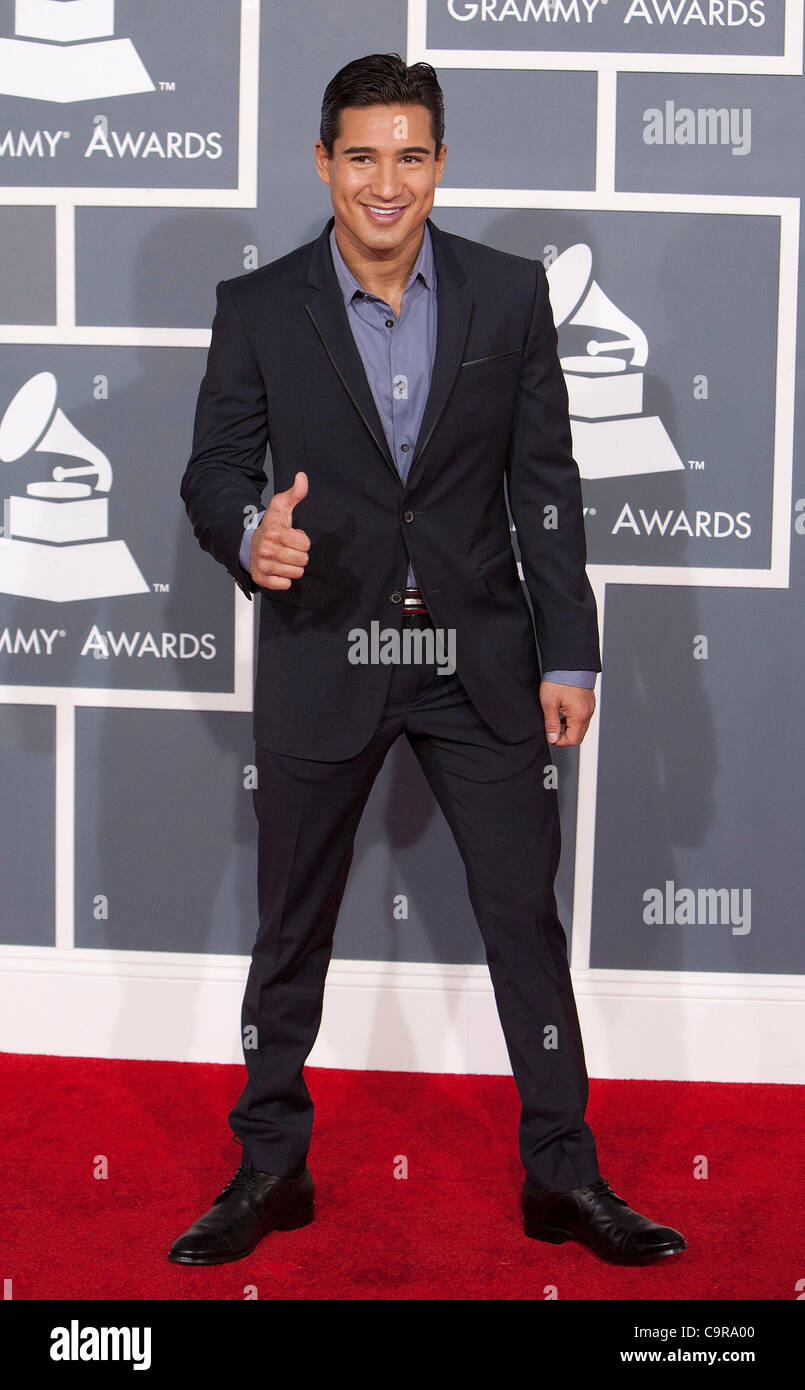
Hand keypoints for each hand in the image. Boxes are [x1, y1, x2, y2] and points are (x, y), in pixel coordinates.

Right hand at [249, 471, 310, 588]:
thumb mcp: (281, 507)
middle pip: (302, 560)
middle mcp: (266, 549)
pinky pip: (285, 584)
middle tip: (288, 549)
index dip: (302, 541)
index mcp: (273, 532)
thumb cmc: (271, 526)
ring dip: (293, 566)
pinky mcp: (261, 579)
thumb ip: (294, 493)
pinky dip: (284, 579)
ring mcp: (263, 565)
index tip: (291, 537)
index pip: (305, 544)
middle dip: (299, 555)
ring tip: (283, 558)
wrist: (250, 544)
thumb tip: (302, 477)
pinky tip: (278, 569)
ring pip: (296, 573)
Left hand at [539, 680, 595, 747]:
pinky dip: (573, 718)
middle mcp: (588, 712)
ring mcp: (589, 707)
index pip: (573, 740)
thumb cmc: (560, 679)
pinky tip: (562, 710)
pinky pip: (582, 716)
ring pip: (581, 726)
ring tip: (556, 716)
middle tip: (552, 728)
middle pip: (578, 735)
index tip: (550, 735)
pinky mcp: (588, 701)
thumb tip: (552, 738)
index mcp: (580, 715)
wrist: (569, 662)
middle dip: (564, 735)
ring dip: (568, 726)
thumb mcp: (549, 702)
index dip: (560, 741)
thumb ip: (551, 723)